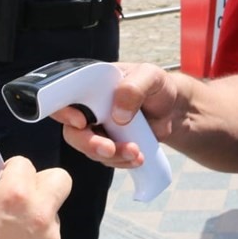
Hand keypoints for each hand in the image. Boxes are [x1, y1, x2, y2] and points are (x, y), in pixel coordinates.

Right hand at [0, 156, 71, 238]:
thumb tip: (5, 181)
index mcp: (16, 194)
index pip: (25, 164)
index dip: (13, 170)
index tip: (7, 179)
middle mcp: (40, 213)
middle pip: (60, 179)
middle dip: (43, 183)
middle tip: (25, 198)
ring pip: (52, 215)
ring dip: (37, 220)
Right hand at [54, 62, 175, 169]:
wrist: (173, 108)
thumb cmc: (157, 85)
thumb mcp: (150, 77)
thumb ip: (133, 89)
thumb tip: (118, 115)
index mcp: (89, 84)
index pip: (64, 97)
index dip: (65, 112)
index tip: (81, 122)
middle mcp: (88, 107)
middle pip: (73, 131)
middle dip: (90, 144)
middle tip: (109, 149)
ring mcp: (97, 128)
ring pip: (90, 149)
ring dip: (112, 156)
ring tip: (136, 152)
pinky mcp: (108, 144)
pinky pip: (107, 159)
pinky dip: (121, 161)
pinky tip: (138, 157)